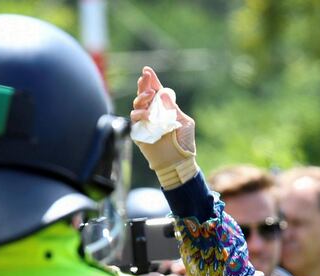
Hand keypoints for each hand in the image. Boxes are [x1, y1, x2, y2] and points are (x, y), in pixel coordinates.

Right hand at [130, 67, 197, 188]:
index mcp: (164, 109)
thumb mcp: (184, 122)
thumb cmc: (184, 142)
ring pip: (137, 105)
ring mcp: (145, 122)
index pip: (156, 92)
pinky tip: (148, 115)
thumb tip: (162, 93)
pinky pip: (135, 120)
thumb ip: (173, 108)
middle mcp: (153, 113)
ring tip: (149, 97)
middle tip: (145, 77)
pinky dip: (140, 114)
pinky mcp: (139, 133)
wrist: (179, 161)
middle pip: (144, 95)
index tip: (147, 70)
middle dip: (143, 85)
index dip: (151, 81)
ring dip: (141, 98)